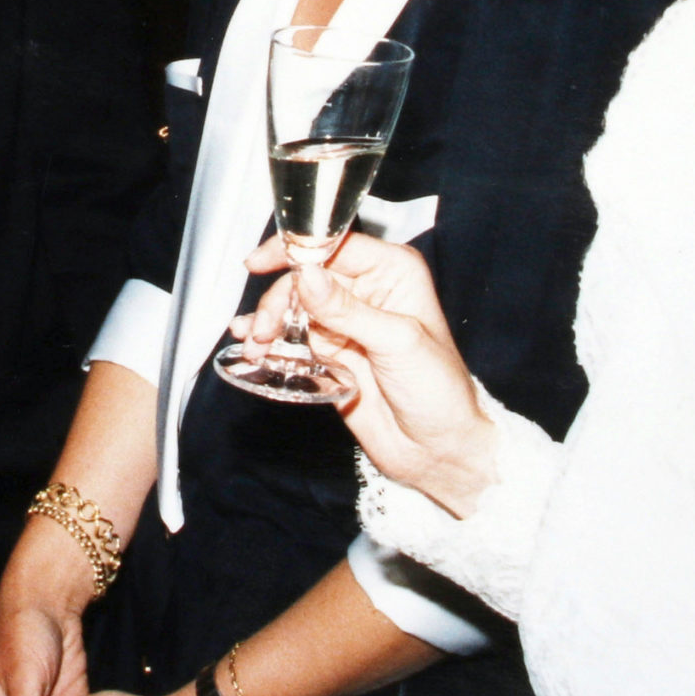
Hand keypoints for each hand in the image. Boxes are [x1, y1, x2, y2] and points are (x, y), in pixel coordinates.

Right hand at [237, 233, 502, 516]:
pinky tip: (254, 347)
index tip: (261, 262)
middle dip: (279, 298)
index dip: (295, 250)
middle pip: (306, 275)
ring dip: (269, 320)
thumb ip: (346, 310)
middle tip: (266, 327)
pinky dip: (270, 340)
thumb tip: (305, 275)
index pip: (336, 245)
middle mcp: (368, 290)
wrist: (439, 450)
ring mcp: (346, 321)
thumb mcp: (396, 342)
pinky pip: (292, 336)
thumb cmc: (439, 391)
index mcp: (393, 272)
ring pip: (293, 305)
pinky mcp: (330, 351)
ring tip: (256, 343)